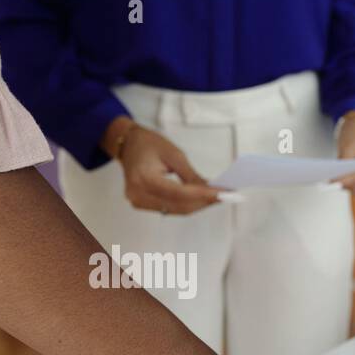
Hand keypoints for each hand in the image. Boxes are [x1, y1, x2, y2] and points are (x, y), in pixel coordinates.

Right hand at [103, 117, 223, 214]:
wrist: (127, 145)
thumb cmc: (149, 144)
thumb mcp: (174, 154)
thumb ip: (191, 176)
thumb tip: (211, 190)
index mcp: (143, 178)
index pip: (179, 193)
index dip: (203, 195)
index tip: (224, 193)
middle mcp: (138, 194)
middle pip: (180, 205)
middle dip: (205, 202)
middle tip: (226, 196)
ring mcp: (139, 201)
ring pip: (177, 210)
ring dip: (199, 205)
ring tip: (217, 197)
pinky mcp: (143, 204)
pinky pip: (170, 209)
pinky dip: (188, 205)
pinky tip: (202, 199)